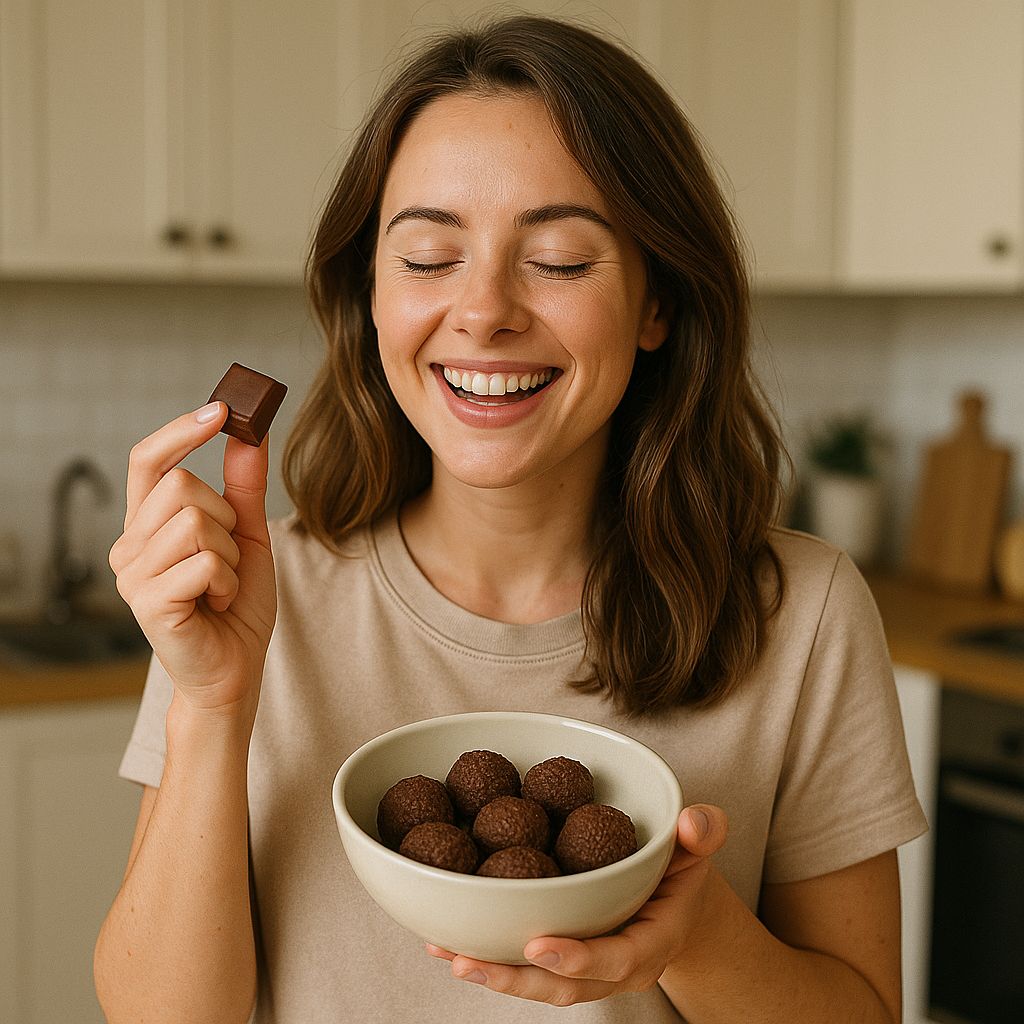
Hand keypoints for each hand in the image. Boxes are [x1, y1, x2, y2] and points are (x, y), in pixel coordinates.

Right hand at [108, 402, 276, 713]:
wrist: (235, 669)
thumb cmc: (236, 605)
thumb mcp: (247, 537)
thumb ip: (244, 488)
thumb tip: (250, 435)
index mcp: (148, 525)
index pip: (147, 461)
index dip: (179, 431)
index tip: (222, 408)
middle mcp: (129, 545)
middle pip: (183, 485)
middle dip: (225, 518)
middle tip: (226, 559)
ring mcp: (133, 574)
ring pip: (197, 521)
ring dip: (230, 554)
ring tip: (221, 585)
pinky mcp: (148, 601)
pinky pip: (205, 561)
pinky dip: (228, 581)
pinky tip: (218, 603)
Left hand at [427, 804, 728, 1005]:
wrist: (672, 897)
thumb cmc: (681, 866)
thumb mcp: (697, 845)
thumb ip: (702, 831)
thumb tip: (694, 820)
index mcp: (650, 941)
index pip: (617, 958)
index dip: (580, 958)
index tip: (539, 946)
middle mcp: (612, 965)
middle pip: (564, 986)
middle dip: (515, 979)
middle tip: (470, 963)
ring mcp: (584, 966)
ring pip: (536, 983)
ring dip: (491, 973)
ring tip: (447, 954)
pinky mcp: (560, 957)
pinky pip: (522, 965)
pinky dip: (486, 956)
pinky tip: (444, 941)